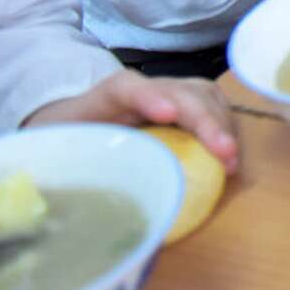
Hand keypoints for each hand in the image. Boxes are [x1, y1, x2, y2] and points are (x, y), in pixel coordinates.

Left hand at [29, 71, 239, 172]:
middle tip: (224, 151)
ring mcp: (169, 92)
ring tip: (231, 158)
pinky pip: (213, 106)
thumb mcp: (59, 150)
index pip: (126, 89)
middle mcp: (143, 88)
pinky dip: (226, 129)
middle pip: (180, 91)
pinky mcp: (186, 103)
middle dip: (205, 118)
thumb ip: (67, 165)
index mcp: (105, 97)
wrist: (75, 121)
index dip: (149, 97)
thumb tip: (71, 201)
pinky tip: (229, 156)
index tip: (167, 114)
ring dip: (222, 124)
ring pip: (204, 95)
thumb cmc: (69, 138)